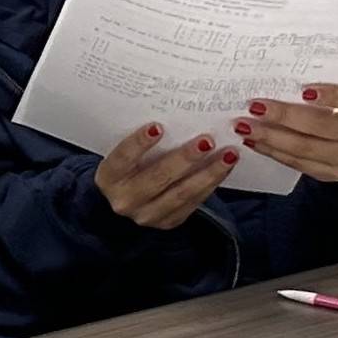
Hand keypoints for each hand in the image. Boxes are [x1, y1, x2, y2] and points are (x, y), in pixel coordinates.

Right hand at [95, 123, 237, 229]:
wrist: (126, 198)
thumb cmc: (129, 166)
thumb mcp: (126, 154)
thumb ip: (143, 141)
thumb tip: (177, 116)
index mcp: (109, 178)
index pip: (122, 158)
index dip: (139, 143)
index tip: (158, 126)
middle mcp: (125, 200)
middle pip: (157, 178)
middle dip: (185, 159)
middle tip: (207, 140)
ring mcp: (147, 215)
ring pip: (181, 194)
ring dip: (208, 173)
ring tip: (228, 154)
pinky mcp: (168, 222)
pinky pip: (193, 203)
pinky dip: (211, 183)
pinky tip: (225, 167)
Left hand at [231, 82, 337, 183]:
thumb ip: (323, 89)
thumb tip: (279, 81)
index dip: (330, 95)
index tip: (304, 90)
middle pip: (319, 126)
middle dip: (283, 117)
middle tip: (255, 107)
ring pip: (304, 148)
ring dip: (270, 137)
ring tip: (246, 126)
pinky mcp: (329, 173)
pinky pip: (297, 163)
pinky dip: (273, 151)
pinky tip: (254, 142)